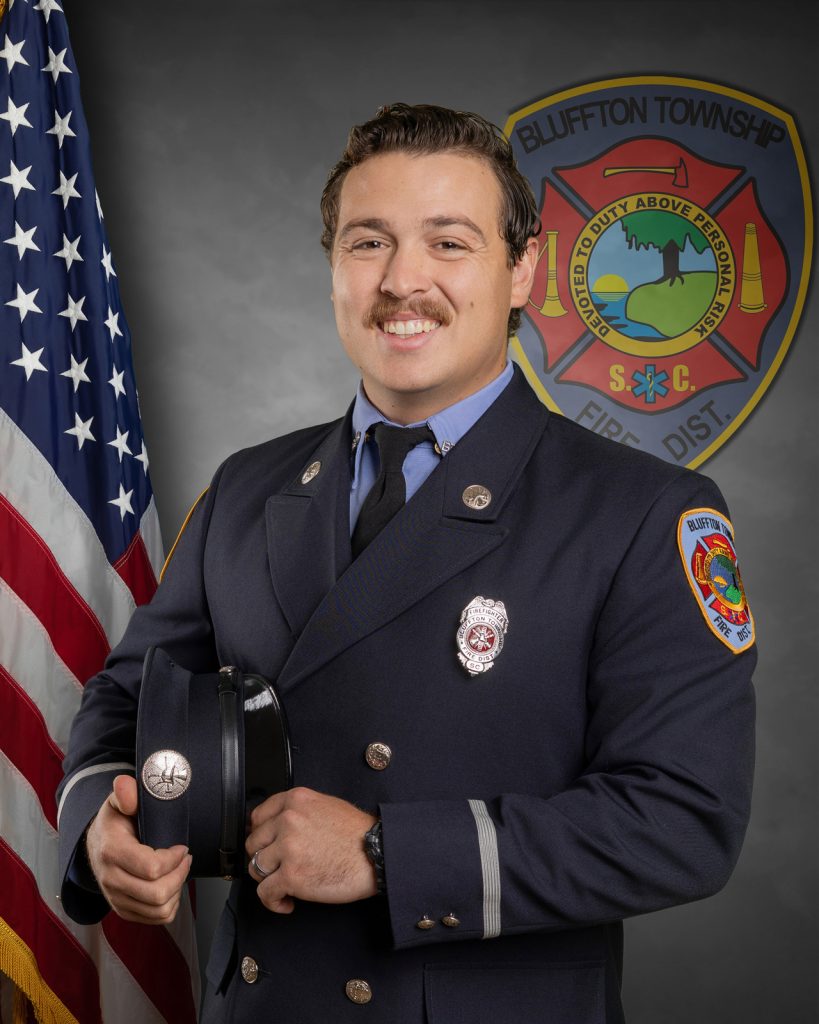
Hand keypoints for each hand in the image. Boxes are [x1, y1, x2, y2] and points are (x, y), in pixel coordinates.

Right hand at [85, 774, 191, 924]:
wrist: (95, 844)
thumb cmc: (114, 822)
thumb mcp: (117, 801)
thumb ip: (124, 792)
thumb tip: (125, 786)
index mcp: (112, 852)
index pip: (152, 868)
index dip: (175, 859)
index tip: (181, 846)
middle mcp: (111, 880)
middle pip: (157, 894)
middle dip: (180, 875)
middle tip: (185, 858)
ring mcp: (116, 898)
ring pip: (158, 910)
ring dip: (177, 891)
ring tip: (179, 871)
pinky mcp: (123, 910)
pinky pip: (155, 918)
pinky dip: (170, 905)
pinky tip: (170, 885)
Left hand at [246, 787, 377, 913]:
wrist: (377, 853)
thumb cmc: (357, 833)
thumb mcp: (325, 806)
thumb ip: (298, 811)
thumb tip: (275, 826)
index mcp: (295, 800)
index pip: (257, 816)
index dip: (260, 836)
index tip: (265, 847)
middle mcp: (288, 820)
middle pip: (253, 843)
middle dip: (264, 858)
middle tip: (278, 868)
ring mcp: (288, 847)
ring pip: (255, 868)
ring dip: (268, 880)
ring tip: (284, 885)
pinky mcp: (292, 875)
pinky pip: (265, 892)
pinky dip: (273, 901)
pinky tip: (286, 901)